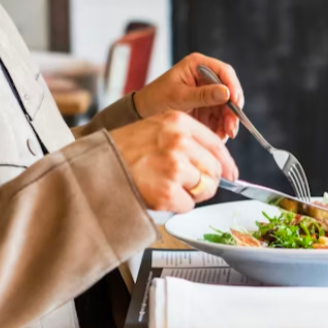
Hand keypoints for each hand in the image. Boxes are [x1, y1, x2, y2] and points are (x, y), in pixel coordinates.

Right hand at [110, 111, 238, 212]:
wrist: (96, 166)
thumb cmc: (123, 149)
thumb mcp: (155, 127)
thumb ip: (185, 138)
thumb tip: (216, 161)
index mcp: (178, 122)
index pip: (217, 144)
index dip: (227, 163)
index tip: (232, 174)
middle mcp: (179, 142)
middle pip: (215, 169)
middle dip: (207, 181)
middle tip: (191, 185)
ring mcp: (174, 167)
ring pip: (205, 188)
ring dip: (191, 194)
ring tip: (168, 187)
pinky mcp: (167, 192)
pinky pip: (188, 205)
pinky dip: (177, 205)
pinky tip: (159, 195)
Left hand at [133, 53, 243, 139]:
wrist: (142, 112)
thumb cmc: (156, 98)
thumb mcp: (179, 97)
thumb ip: (203, 95)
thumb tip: (226, 93)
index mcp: (198, 65)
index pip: (224, 72)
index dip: (233, 86)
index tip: (236, 103)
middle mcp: (205, 77)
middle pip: (229, 91)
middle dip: (232, 110)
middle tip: (232, 127)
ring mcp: (207, 92)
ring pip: (226, 106)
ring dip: (228, 121)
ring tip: (225, 135)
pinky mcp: (206, 107)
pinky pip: (220, 117)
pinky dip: (221, 127)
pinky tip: (219, 136)